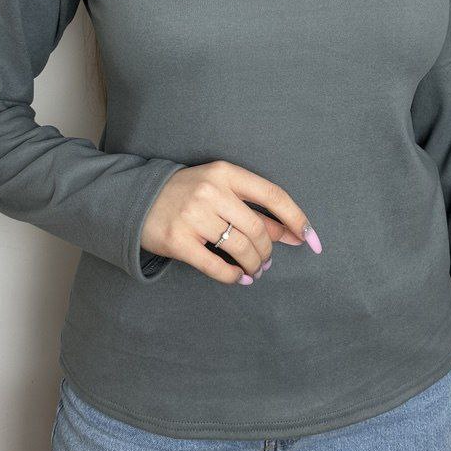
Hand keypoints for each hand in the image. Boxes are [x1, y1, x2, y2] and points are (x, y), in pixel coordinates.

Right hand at [140, 160, 318, 283]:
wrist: (138, 200)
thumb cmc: (189, 193)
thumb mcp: (222, 190)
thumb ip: (256, 209)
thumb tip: (294, 233)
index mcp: (225, 172)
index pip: (272, 195)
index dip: (297, 219)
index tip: (312, 240)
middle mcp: (210, 191)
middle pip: (258, 228)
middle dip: (269, 251)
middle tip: (267, 262)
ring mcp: (192, 215)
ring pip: (240, 248)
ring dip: (254, 265)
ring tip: (255, 270)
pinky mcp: (177, 240)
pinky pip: (216, 266)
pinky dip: (233, 276)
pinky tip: (238, 277)